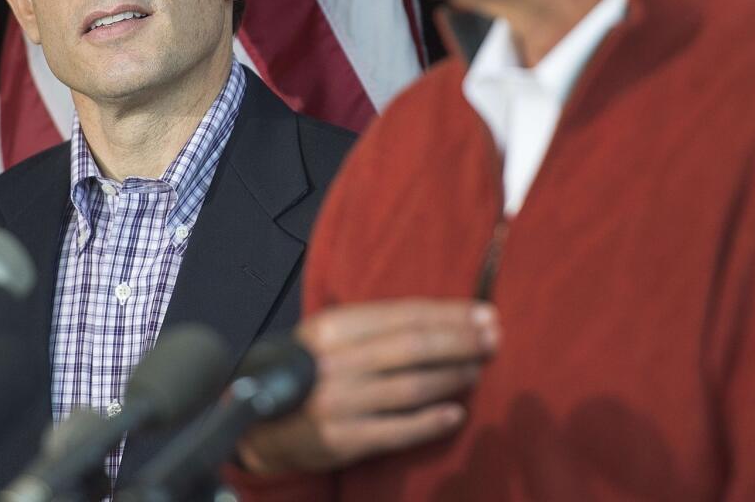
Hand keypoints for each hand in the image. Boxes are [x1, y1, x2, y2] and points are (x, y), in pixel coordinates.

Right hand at [237, 298, 499, 474]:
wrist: (261, 426)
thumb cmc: (308, 374)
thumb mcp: (329, 337)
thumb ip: (376, 326)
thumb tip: (445, 318)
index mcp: (332, 329)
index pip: (403, 315)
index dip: (449, 314)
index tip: (485, 313)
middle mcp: (335, 363)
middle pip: (413, 347)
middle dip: (460, 341)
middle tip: (494, 339)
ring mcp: (339, 403)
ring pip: (411, 386)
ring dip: (452, 376)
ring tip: (478, 369)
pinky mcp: (343, 439)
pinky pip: (398, 429)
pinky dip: (431, 421)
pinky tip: (456, 413)